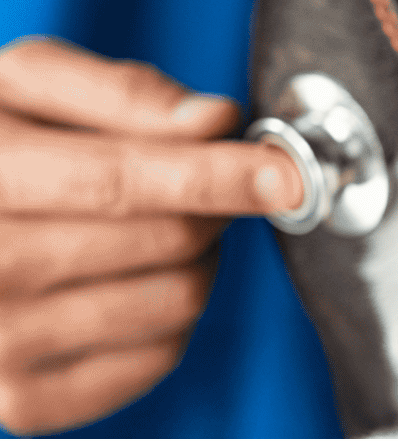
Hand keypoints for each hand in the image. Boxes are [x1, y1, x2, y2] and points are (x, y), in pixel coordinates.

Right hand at [0, 36, 302, 435]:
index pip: (121, 181)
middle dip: (214, 203)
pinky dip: (176, 314)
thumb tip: (213, 120)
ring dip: (199, 256)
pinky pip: (156, 359)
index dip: (217, 175)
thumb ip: (121, 91)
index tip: (286, 172)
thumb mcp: (27, 81)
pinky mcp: (22, 403)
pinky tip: (143, 276)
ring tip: (164, 224)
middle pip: (162, 241)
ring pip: (173, 300)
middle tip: (205, 178)